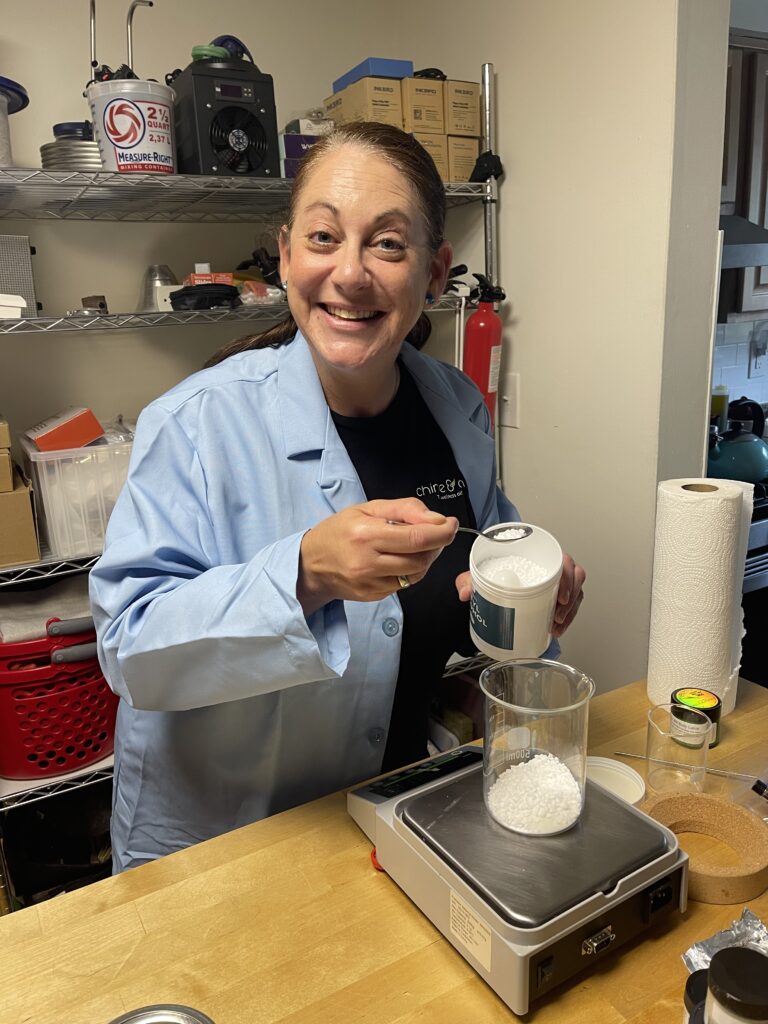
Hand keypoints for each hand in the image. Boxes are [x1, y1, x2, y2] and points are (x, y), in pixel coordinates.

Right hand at [298, 498, 457, 613]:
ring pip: (416, 574)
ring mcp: (370, 583)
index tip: (451, 525)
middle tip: (437, 533)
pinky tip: (400, 559)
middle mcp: (367, 562)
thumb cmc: (339, 531)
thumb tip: (437, 519)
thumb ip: (405, 509)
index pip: (416, 537)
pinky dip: (411, 571)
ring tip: (417, 545)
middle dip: (437, 545)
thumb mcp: (368, 508)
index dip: (441, 532)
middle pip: (420, 558)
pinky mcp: (373, 596)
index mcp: (366, 535)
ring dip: (426, 559)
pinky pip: (404, 584)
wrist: (311, 563)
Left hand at [455, 555, 585, 638]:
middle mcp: (553, 565)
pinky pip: (572, 604)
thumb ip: (470, 579)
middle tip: (558, 615)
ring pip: (576, 592)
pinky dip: (566, 618)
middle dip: (570, 600)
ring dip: (569, 611)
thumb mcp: (483, 571)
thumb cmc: (498, 565)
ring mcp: (559, 580)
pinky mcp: (560, 593)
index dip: (569, 579)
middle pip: (576, 578)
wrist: (498, 571)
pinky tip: (556, 628)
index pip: (565, 561)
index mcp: (540, 553)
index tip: (562, 597)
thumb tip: (465, 592)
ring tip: (556, 625)